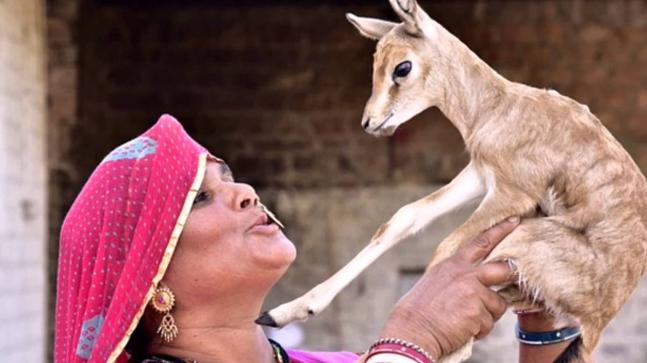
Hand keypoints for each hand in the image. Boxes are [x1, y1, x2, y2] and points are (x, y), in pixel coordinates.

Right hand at [380, 217, 519, 358]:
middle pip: (503, 269)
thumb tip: (479, 284)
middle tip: (518, 278)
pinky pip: (490, 324)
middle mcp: (465, 274)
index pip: (481, 243)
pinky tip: (462, 331)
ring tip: (465, 322)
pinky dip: (480, 331)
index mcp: (452, 264)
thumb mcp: (436, 282)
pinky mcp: (477, 312)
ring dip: (487, 316)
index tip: (514, 221)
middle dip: (513, 275)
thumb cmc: (420, 311)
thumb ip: (457, 277)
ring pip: (498, 304)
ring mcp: (473, 292)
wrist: (412, 330)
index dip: (499, 231)